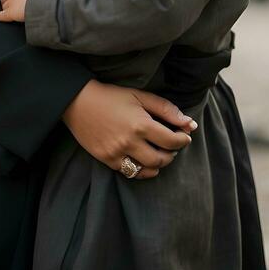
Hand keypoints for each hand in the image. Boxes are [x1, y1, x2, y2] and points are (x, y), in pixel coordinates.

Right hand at [61, 80, 197, 179]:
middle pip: (161, 159)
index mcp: (141, 124)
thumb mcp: (140, 96)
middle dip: (172, 154)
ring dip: (159, 164)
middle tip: (173, 146)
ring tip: (160, 154)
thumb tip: (189, 123)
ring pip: (148, 170)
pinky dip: (142, 169)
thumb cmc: (111, 96)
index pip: (171, 141)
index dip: (183, 140)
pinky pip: (131, 173)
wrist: (79, 102)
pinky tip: (144, 160)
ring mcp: (117, 154)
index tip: (185, 136)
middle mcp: (130, 142)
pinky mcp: (107, 160)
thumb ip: (166, 109)